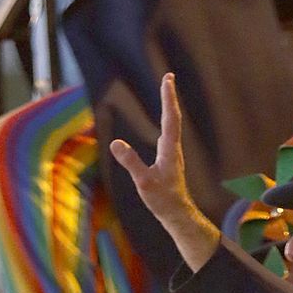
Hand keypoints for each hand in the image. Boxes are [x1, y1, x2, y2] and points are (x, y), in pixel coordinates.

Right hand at [108, 73, 220, 270]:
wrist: (177, 214)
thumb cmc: (162, 200)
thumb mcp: (143, 182)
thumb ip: (131, 162)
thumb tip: (116, 143)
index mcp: (169, 149)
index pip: (170, 118)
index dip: (168, 98)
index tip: (168, 79)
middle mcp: (173, 148)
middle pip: (173, 117)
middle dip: (169, 97)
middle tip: (168, 77)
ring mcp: (172, 154)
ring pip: (172, 125)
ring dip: (169, 107)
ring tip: (166, 93)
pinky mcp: (170, 161)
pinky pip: (169, 134)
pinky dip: (166, 121)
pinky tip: (163, 124)